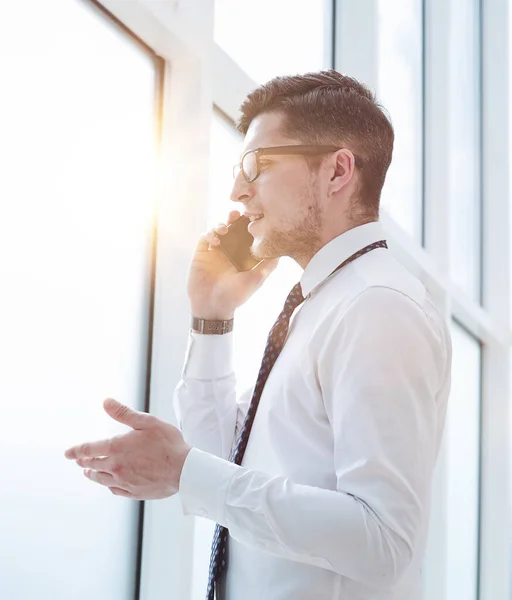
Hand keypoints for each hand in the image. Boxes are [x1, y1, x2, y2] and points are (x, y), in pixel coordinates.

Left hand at [64, 398, 191, 499]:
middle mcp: (116, 466)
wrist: (183, 470)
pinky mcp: (133, 492)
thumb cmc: (168, 443)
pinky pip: (114, 490)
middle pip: (92, 465)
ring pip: (101, 479)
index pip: (89, 450)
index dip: (76, 451)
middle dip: (83, 462)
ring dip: (92, 475)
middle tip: (78, 460)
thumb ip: (123, 413)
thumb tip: (106, 402)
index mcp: (117, 448)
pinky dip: (108, 485)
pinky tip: (110, 483)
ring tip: (88, 473)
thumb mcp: (147, 422)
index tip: (67, 453)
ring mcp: (124, 481)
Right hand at [187, 210, 278, 319]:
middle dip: (235, 218)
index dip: (250, 224)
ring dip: (221, 223)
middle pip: (232, 227)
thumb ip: (268, 266)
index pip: (247, 234)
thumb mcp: (256, 280)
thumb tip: (281, 252)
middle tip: (238, 214)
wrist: (212, 307)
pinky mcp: (202, 252)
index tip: (254, 216)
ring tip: (225, 228)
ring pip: (218, 228)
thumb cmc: (235, 296)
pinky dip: (210, 233)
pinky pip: (205, 236)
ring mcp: (215, 250)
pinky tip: (215, 241)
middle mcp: (229, 250)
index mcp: (242, 255)